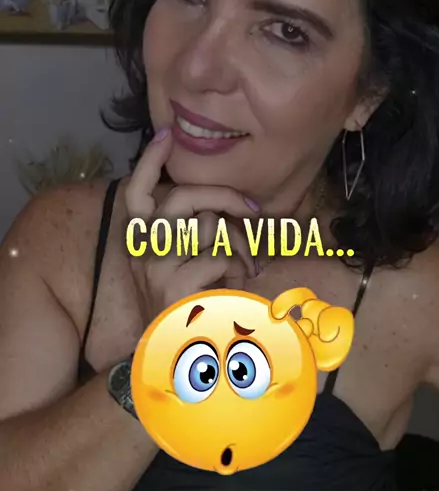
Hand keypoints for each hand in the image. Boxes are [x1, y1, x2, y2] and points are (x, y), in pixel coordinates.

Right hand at [124, 128, 257, 325]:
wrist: (171, 354)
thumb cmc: (186, 304)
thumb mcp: (183, 264)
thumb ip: (194, 233)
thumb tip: (229, 211)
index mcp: (140, 240)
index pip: (136, 191)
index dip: (149, 162)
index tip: (166, 136)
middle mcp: (142, 248)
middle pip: (184, 197)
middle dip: (225, 197)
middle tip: (251, 212)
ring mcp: (156, 265)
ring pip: (210, 226)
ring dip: (239, 245)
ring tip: (244, 267)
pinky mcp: (174, 283)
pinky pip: (220, 256)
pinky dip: (237, 270)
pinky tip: (235, 286)